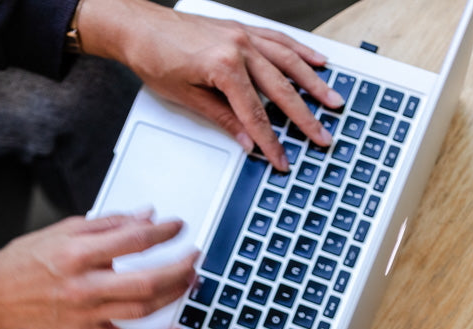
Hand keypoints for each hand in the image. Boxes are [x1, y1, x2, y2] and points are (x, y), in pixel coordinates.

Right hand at [0, 213, 196, 328]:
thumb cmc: (26, 261)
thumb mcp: (65, 229)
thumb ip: (108, 224)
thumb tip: (145, 216)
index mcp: (77, 253)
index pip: (133, 241)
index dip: (163, 233)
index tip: (178, 228)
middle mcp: (84, 285)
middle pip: (145, 281)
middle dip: (177, 268)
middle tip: (194, 256)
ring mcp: (87, 313)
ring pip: (142, 310)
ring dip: (173, 295)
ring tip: (189, 281)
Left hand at [75, 0, 343, 170]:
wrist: (139, 27)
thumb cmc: (154, 58)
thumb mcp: (187, 98)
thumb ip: (223, 119)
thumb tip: (247, 141)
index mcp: (224, 67)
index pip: (256, 115)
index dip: (271, 141)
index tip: (282, 159)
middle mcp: (239, 48)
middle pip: (280, 91)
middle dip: (304, 118)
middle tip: (322, 136)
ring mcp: (243, 36)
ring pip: (289, 62)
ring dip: (314, 83)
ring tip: (333, 101)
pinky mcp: (242, 29)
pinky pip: (279, 40)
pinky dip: (301, 51)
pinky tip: (317, 62)